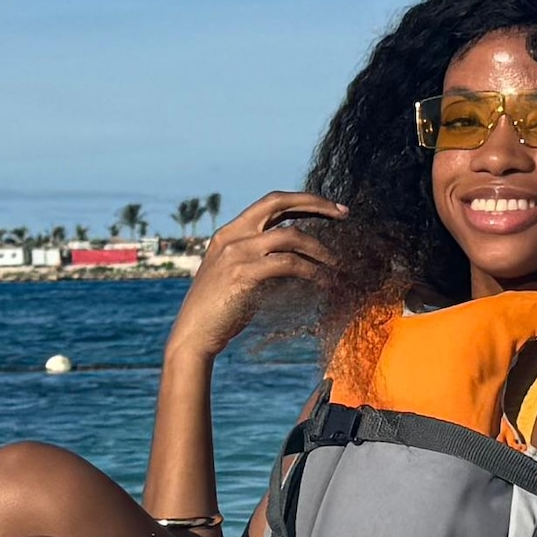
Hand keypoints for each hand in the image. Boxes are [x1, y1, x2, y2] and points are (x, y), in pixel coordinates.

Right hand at [170, 191, 348, 365]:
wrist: (193, 336)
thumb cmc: (219, 311)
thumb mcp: (237, 276)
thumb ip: (261, 262)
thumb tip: (298, 260)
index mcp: (230, 232)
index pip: (271, 203)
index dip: (303, 201)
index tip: (331, 208)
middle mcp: (232, 235)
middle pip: (278, 202)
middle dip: (315, 203)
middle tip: (344, 213)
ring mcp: (236, 253)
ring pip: (290, 236)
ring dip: (320, 249)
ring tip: (337, 265)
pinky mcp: (243, 274)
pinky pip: (288, 264)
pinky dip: (312, 271)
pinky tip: (324, 281)